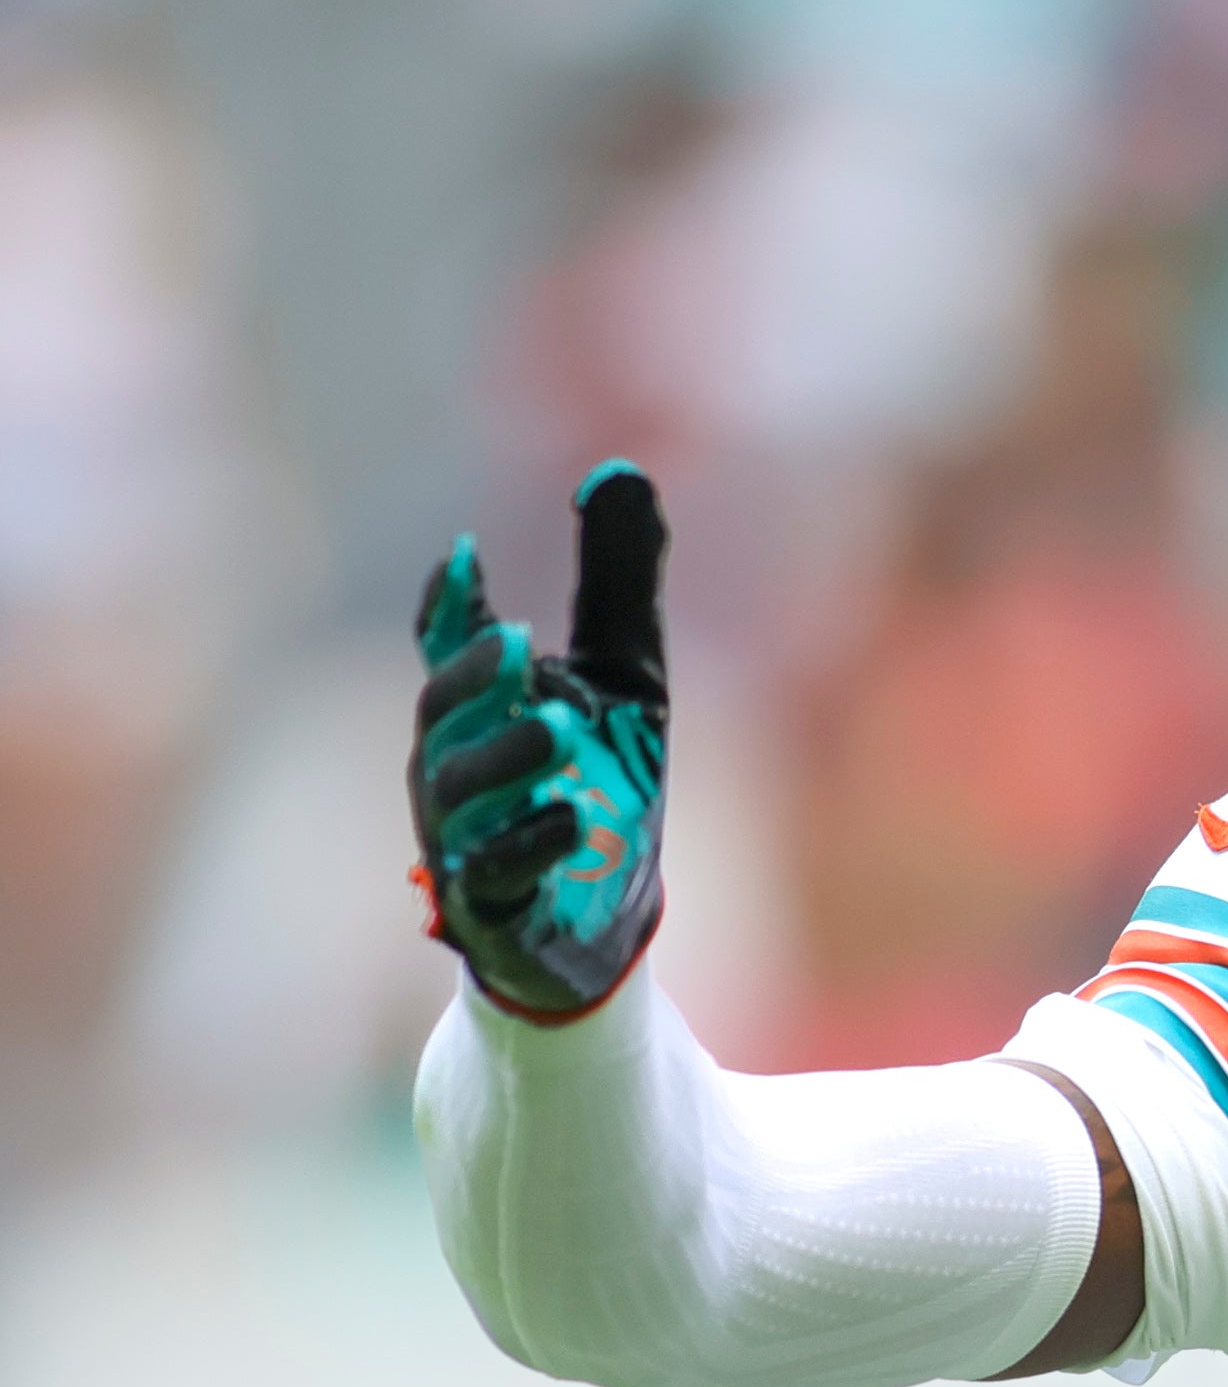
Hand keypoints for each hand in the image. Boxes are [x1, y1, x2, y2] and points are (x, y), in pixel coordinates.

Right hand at [410, 462, 670, 1016]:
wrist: (607, 916)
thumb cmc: (601, 784)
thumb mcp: (626, 678)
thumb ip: (616, 584)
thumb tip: (621, 470)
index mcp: (477, 710)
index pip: (446, 646)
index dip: (447, 606)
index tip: (466, 559)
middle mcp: (453, 769)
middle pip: (443, 715)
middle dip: (470, 679)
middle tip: (517, 639)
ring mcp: (464, 839)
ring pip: (461, 794)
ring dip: (503, 757)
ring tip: (554, 723)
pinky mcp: (492, 906)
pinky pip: (498, 873)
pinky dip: (532, 841)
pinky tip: (577, 815)